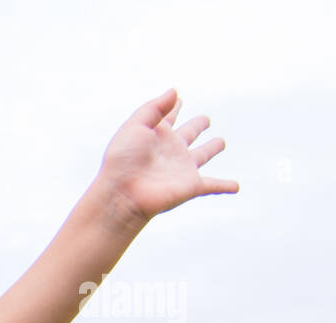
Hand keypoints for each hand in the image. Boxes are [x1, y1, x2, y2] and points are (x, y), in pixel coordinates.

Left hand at [97, 89, 238, 227]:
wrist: (123, 194)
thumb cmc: (122, 160)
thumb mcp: (134, 127)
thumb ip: (154, 108)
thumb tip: (175, 92)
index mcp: (156, 135)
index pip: (168, 117)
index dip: (173, 107)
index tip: (178, 99)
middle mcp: (170, 150)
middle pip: (189, 134)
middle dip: (197, 126)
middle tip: (205, 120)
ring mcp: (182, 168)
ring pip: (202, 156)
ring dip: (212, 149)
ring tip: (221, 142)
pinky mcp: (191, 186)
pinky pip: (213, 185)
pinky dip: (226, 186)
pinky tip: (236, 187)